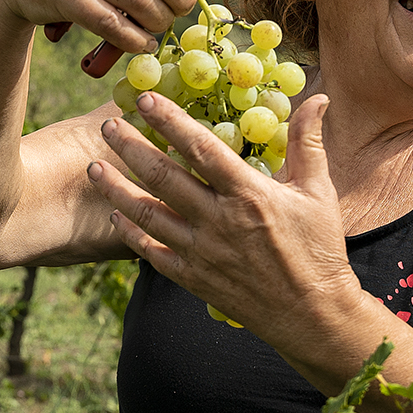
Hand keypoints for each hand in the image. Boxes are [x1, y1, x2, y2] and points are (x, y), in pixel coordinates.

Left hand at [86, 91, 366, 357]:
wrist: (312, 315)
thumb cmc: (319, 250)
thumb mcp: (319, 192)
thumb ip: (308, 143)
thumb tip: (318, 98)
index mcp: (249, 194)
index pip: (202, 148)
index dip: (172, 121)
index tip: (147, 99)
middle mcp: (219, 221)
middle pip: (164, 178)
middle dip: (131, 149)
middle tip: (107, 128)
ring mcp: (203, 252)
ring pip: (149, 215)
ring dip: (117, 190)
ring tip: (93, 168)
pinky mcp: (194, 278)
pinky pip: (153, 253)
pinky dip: (131, 234)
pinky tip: (115, 216)